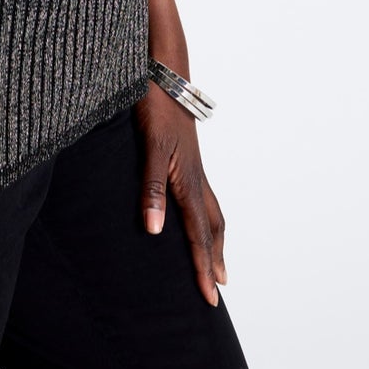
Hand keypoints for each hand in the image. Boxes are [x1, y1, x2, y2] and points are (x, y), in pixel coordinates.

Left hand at [132, 85, 227, 306]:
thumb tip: (156, 231)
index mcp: (187, 180)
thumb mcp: (149, 147)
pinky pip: (200, 193)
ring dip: (213, 237)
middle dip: (214, 258)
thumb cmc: (155, 105)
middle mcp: (194, 176)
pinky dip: (202, 212)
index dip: (203, 268)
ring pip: (210, 209)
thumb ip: (151, 188)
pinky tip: (190, 211)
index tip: (210, 298)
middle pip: (212, 226)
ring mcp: (192, 164)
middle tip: (219, 286)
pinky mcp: (184, 154)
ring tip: (214, 257)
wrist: (164, 70)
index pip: (199, 235)